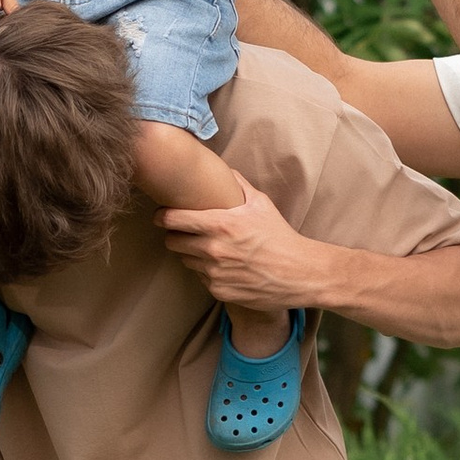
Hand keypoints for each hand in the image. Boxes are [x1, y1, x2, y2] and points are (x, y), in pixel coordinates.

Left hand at [159, 177, 322, 307]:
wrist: (299, 273)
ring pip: (186, 261)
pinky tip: (224, 266)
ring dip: (191, 255)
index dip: (162, 217)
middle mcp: (213, 249)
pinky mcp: (219, 290)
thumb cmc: (280, 236)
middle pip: (172, 242)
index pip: (173, 219)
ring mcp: (214, 273)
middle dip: (174, 236)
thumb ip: (237, 185)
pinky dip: (208, 272)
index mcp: (220, 224)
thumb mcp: (261, 204)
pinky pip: (201, 278)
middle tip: (183, 233)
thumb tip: (221, 169)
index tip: (160, 216)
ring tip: (208, 249)